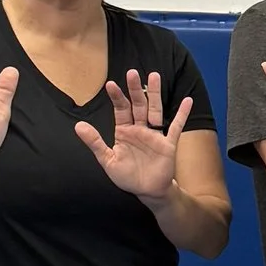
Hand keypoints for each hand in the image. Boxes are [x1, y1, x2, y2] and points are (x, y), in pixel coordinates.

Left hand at [76, 68, 192, 201]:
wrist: (147, 191)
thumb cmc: (128, 176)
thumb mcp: (107, 160)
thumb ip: (95, 142)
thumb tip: (78, 126)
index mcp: (124, 131)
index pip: (120, 109)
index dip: (116, 97)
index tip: (110, 85)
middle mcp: (140, 129)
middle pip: (138, 105)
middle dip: (135, 89)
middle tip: (132, 73)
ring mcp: (155, 135)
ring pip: (155, 110)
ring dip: (155, 94)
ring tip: (155, 76)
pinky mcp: (168, 144)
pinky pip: (176, 127)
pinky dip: (182, 114)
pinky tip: (188, 101)